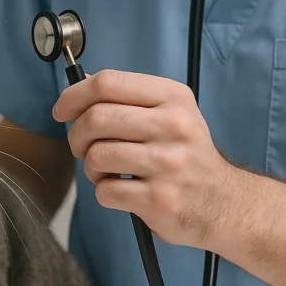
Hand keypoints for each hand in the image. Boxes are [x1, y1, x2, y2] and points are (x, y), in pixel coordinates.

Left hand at [52, 69, 242, 248]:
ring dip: (90, 166)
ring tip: (106, 171)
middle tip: (82, 148)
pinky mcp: (159, 199)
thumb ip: (128, 99)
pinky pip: (105, 191)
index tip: (62, 111)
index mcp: (173, 97)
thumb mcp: (171, 114)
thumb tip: (79, 86)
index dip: (74, 95)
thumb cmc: (186, 156)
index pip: (108, 83)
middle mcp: (174, 125)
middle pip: (96, 118)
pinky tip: (121, 191)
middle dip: (77, 135)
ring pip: (96, 155)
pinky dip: (103, 192)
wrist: (224, 203)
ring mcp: (168, 164)